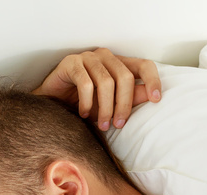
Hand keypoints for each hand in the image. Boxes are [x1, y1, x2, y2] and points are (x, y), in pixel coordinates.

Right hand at [34, 48, 161, 131]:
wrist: (50, 104)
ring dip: (105, 108)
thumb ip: (129, 98)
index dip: (152, 80)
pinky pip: (86, 84)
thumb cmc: (82, 104)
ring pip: (106, 82)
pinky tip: (84, 114)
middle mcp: (105, 57)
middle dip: (124, 104)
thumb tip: (149, 96)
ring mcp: (87, 58)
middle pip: (125, 77)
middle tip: (118, 125)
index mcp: (118, 64)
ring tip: (101, 125)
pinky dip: (87, 103)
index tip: (156, 100)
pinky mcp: (71, 63)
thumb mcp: (109, 104)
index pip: (143, 65)